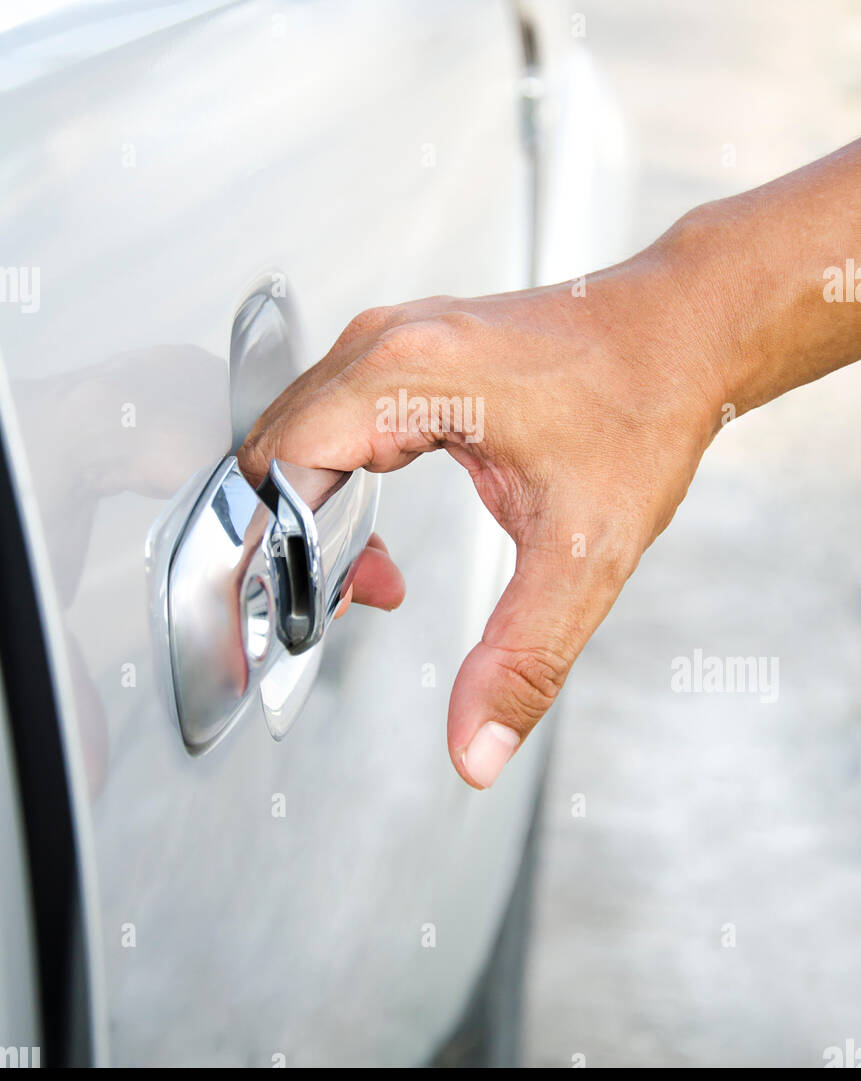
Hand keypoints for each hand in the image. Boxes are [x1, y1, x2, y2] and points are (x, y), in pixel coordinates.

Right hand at [238, 239, 724, 787]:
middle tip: (357, 598)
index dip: (279, 552)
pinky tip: (378, 524)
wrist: (684, 332)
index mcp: (406, 377)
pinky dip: (336, 477)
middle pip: (277, 451)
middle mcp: (386, 343)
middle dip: (296, 541)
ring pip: (299, 434)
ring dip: (317, 512)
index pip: (281, 467)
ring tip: (375, 574)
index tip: (310, 609)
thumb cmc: (643, 409)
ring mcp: (394, 337)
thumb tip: (474, 748)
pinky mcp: (408, 347)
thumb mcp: (584, 555)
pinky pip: (332, 415)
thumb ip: (522, 660)